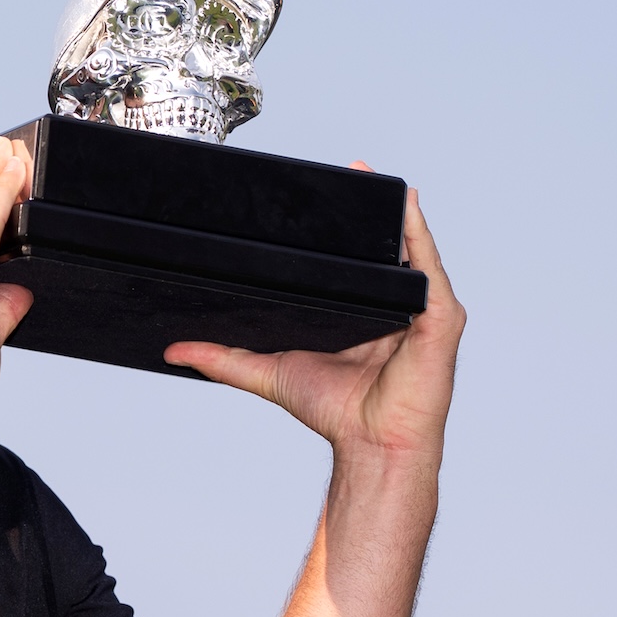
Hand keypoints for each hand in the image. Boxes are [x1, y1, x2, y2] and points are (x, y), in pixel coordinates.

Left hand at [166, 184, 463, 458]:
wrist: (371, 446)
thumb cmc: (336, 412)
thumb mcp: (269, 372)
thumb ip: (224, 358)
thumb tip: (176, 349)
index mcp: (364, 309)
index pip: (357, 259)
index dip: (345, 227)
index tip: (322, 193)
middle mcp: (396, 304)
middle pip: (385, 247)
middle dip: (371, 209)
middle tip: (349, 169)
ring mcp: (422, 309)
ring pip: (410, 249)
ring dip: (396, 211)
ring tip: (375, 177)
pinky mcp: (440, 319)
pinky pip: (430, 268)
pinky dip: (418, 234)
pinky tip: (405, 206)